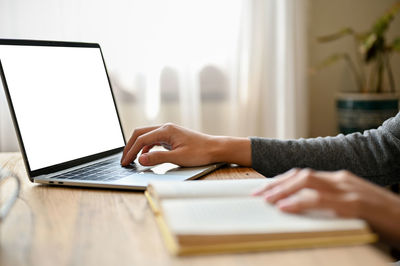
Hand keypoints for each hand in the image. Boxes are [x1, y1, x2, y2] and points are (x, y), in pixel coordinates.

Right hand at [121, 123, 250, 166]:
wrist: (215, 148)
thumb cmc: (200, 152)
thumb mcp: (178, 157)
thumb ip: (158, 158)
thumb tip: (140, 159)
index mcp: (166, 130)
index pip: (141, 139)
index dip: (131, 151)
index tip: (125, 162)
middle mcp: (166, 128)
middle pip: (140, 134)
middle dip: (130, 146)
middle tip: (124, 160)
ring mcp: (169, 132)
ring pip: (146, 136)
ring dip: (137, 147)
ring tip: (131, 159)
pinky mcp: (172, 137)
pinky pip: (154, 140)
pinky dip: (146, 147)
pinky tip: (145, 156)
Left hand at [253, 168, 399, 245]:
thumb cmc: (380, 216)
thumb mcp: (351, 204)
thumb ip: (329, 201)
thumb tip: (300, 205)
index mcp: (339, 179)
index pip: (303, 174)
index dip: (281, 181)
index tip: (264, 189)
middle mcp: (342, 179)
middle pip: (300, 174)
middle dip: (275, 183)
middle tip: (257, 194)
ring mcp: (349, 189)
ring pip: (307, 182)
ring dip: (282, 190)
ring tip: (265, 200)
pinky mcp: (356, 204)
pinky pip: (321, 200)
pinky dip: (300, 202)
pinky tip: (285, 207)